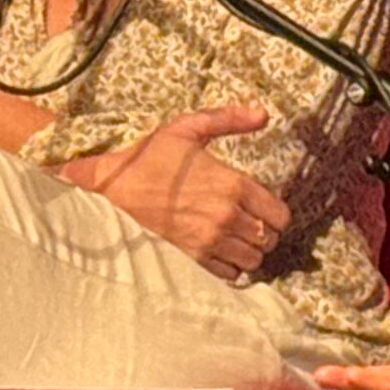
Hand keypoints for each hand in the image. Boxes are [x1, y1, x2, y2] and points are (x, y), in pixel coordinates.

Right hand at [73, 104, 287, 281]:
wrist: (110, 192)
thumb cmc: (147, 159)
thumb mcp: (186, 130)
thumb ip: (228, 120)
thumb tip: (263, 114)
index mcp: (232, 184)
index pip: (280, 215)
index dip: (276, 214)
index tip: (264, 210)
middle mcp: (226, 216)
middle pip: (270, 240)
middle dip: (264, 233)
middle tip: (249, 225)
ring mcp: (210, 242)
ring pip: (253, 261)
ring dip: (248, 252)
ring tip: (234, 240)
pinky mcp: (193, 261)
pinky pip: (229, 275)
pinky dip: (229, 267)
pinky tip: (217, 252)